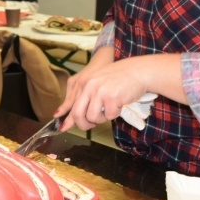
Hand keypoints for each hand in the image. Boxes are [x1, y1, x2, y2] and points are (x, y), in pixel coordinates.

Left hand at [57, 49, 182, 130]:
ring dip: (101, 118)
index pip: (70, 104)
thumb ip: (84, 96)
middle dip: (83, 124)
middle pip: (77, 114)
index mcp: (82, 82)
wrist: (137, 71)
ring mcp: (99, 92)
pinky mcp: (111, 98)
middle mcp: (88, 86)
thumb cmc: (118, 78)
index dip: (67, 118)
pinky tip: (119, 104)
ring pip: (92, 117)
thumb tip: (71, 117)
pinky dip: (114, 114)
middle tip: (91, 126)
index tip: (62, 128)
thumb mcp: (97, 83)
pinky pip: (109, 116)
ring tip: (109, 109)